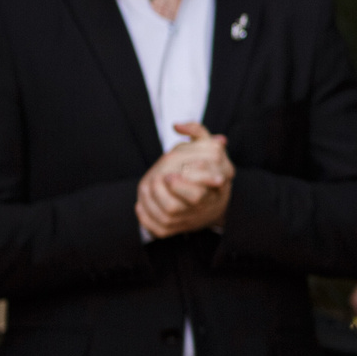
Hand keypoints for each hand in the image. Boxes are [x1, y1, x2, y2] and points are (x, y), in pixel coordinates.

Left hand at [136, 123, 231, 238]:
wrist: (211, 205)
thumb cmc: (208, 169)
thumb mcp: (209, 147)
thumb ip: (197, 131)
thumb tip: (177, 125)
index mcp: (216, 185)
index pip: (203, 189)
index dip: (184, 183)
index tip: (169, 174)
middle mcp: (205, 205)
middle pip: (188, 203)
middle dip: (171, 190)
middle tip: (161, 178)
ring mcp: (189, 219)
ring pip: (169, 216)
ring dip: (153, 200)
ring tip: (148, 185)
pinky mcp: (174, 229)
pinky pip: (157, 228)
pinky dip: (145, 216)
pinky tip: (140, 203)